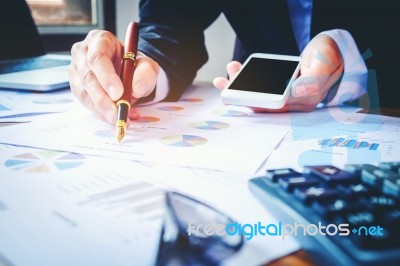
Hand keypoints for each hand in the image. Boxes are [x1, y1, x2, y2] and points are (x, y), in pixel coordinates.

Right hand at [69, 30, 159, 123]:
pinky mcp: (77, 86)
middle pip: (88, 77)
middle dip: (103, 99)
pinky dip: (100, 113)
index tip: (118, 94)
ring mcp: (77, 70)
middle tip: (118, 113)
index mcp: (100, 40)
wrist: (128, 73)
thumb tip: (136, 88)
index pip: (97, 57)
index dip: (106, 77)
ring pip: (84, 92)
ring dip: (102, 109)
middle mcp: (83, 53)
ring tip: (120, 117)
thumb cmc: (134, 65)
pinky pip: (85, 102)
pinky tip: (113, 116)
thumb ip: (146, 73)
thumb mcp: (147, 66)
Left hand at [213, 34, 343, 111]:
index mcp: (305, 100)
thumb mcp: (326, 62)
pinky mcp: (280, 89)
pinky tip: (235, 73)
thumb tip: (296, 91)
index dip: (256, 101)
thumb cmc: (329, 57)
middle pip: (263, 104)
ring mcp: (286, 96)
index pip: (276, 105)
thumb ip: (314, 79)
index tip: (239, 94)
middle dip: (240, 95)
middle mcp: (294, 103)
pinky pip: (261, 90)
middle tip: (223, 84)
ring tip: (226, 76)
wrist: (332, 52)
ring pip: (259, 97)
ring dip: (239, 87)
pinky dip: (246, 82)